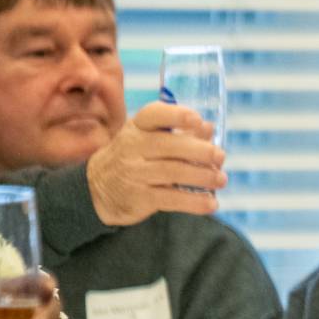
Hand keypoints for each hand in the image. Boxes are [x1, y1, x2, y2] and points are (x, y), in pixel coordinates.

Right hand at [87, 102, 226, 224]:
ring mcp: (134, 173)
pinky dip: (194, 202)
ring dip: (203, 177)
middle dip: (200, 151)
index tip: (197, 120)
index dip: (176, 115)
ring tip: (221, 179)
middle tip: (220, 157)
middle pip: (169, 145)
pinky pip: (171, 199)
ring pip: (172, 172)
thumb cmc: (136, 158)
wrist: (97, 189)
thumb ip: (181, 134)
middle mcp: (132, 147)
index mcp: (137, 127)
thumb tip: (209, 128)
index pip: (153, 115)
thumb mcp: (150, 140)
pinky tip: (211, 203)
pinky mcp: (139, 197)